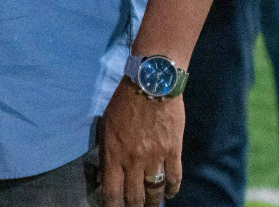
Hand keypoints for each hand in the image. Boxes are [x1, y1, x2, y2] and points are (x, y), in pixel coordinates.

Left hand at [100, 79, 183, 205]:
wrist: (151, 84)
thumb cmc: (124, 101)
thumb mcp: (106, 124)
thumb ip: (106, 149)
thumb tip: (104, 174)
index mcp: (113, 152)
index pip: (112, 190)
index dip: (112, 206)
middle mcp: (133, 159)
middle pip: (134, 196)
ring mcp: (155, 157)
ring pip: (154, 191)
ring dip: (152, 202)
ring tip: (151, 206)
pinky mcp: (173, 151)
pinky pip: (174, 178)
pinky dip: (172, 190)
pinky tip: (169, 195)